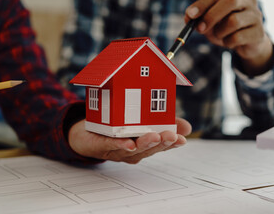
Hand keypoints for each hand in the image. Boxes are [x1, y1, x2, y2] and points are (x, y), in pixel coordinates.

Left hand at [68, 117, 191, 163]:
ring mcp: (117, 150)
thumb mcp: (142, 123)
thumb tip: (187, 127)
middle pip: (148, 149)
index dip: (172, 143)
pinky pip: (110, 145)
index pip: (161, 145)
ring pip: (132, 149)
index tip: (183, 138)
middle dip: (161, 143)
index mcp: (143, 144)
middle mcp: (132, 150)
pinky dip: (120, 145)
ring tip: (155, 136)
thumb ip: (163, 122)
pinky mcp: (101, 146)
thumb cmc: (117, 130)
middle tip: (172, 136)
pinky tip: (128, 143)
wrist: (86, 135)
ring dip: (145, 144)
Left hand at [185, 0, 273, 74]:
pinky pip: (238, 37)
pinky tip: (230, 42)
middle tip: (199, 29)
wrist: (246, 45)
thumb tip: (188, 18)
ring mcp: (256, 15)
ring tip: (220, 36)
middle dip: (211, 15)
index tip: (190, 15)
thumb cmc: (225, 30)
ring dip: (220, 32)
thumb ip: (198, 19)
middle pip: (230, 0)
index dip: (202, 4)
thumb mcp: (210, 24)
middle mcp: (247, 0)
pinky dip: (228, 42)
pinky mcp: (259, 32)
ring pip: (233, 21)